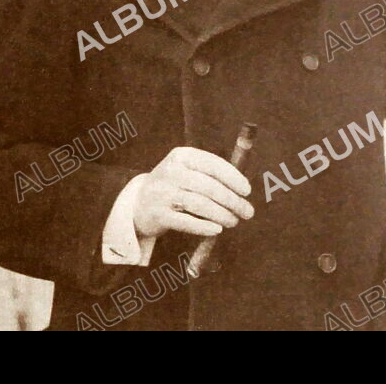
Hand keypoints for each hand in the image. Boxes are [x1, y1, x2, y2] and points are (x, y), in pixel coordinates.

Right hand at [133, 147, 253, 238]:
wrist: (138, 203)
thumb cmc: (173, 186)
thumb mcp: (187, 171)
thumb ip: (211, 175)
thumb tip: (242, 191)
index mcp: (182, 156)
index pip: (212, 164)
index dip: (233, 178)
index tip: (247, 191)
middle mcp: (171, 171)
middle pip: (208, 186)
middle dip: (232, 201)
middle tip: (247, 212)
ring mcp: (162, 193)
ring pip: (200, 204)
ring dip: (222, 215)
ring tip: (233, 221)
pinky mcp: (158, 214)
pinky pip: (186, 222)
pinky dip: (204, 227)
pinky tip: (217, 230)